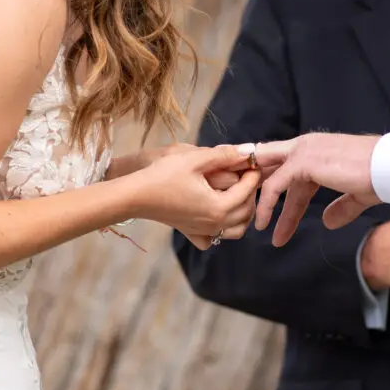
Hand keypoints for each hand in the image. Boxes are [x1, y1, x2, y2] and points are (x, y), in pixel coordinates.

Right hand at [131, 144, 260, 249]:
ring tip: (238, 193)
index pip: (247, 191)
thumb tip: (249, 150)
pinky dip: (223, 229)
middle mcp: (214, 224)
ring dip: (243, 212)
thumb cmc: (163, 175)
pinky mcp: (191, 233)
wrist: (134, 195)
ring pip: (236, 229)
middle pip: (246, 211)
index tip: (255, 162)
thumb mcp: (194, 159)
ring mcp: (203, 231)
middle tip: (248, 175)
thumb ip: (224, 155)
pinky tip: (218, 213)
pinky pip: (215, 238)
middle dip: (250, 192)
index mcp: (218, 207)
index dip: (253, 175)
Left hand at [254, 133, 380, 245]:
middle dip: (257, 182)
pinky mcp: (302, 162)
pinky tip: (263, 222)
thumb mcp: (356, 194)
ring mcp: (302, 151)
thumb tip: (328, 222)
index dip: (278, 187)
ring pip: (268, 173)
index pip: (291, 170)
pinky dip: (266, 204)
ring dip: (260, 199)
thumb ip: (341, 207)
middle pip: (272, 164)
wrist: (387, 168)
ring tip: (256, 225)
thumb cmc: (378, 177)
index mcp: (319, 150)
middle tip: (246, 205)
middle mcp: (307, 145)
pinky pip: (275, 185)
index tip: (270, 209)